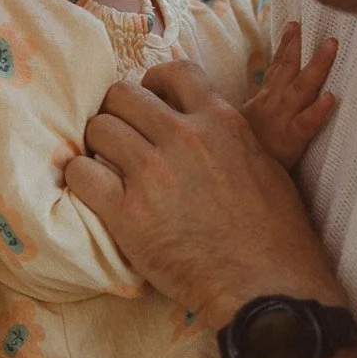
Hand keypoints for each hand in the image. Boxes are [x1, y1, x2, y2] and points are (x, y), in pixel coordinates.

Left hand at [64, 59, 339, 326]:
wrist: (264, 286)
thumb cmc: (274, 234)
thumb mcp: (264, 164)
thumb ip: (226, 137)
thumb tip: (201, 126)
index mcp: (221, 121)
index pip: (174, 71)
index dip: (153, 84)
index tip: (149, 104)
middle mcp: (184, 137)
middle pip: (123, 95)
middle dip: (117, 113)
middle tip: (121, 138)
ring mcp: (153, 173)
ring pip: (99, 128)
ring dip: (97, 145)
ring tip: (107, 166)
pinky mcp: (127, 213)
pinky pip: (82, 174)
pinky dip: (82, 179)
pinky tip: (93, 191)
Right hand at [242, 22, 336, 167]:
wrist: (231, 182)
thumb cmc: (241, 157)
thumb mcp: (235, 129)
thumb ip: (244, 112)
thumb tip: (243, 96)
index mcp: (262, 103)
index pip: (274, 69)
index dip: (284, 47)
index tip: (293, 25)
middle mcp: (271, 107)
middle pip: (288, 70)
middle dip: (299, 46)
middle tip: (311, 24)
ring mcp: (281, 122)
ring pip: (301, 89)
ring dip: (317, 66)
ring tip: (331, 46)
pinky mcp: (291, 142)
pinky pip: (306, 124)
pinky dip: (318, 110)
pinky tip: (331, 97)